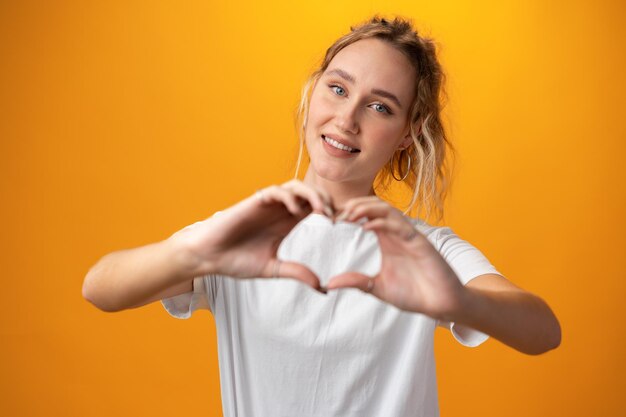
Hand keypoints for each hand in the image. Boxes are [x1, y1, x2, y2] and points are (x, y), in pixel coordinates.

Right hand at [169, 180, 333, 291]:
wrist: (208, 256)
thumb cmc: (235, 260)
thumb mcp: (273, 269)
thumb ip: (296, 273)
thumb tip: (321, 287)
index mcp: (287, 223)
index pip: (317, 209)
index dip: (334, 213)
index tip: (348, 226)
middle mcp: (280, 210)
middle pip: (312, 194)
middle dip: (329, 202)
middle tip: (339, 219)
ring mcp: (267, 205)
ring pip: (297, 186)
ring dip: (313, 196)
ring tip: (322, 213)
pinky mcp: (253, 202)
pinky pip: (276, 191)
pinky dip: (289, 197)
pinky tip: (296, 213)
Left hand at [327, 196, 466, 319]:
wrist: (441, 304)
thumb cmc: (414, 294)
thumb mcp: (377, 288)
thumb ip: (356, 282)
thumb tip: (329, 283)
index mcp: (387, 239)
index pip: (367, 215)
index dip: (349, 213)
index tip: (331, 220)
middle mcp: (397, 233)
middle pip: (376, 205)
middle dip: (355, 205)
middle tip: (336, 214)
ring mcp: (409, 236)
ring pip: (388, 210)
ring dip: (367, 208)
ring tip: (349, 214)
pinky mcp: (420, 243)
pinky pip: (400, 226)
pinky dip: (383, 223)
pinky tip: (366, 227)